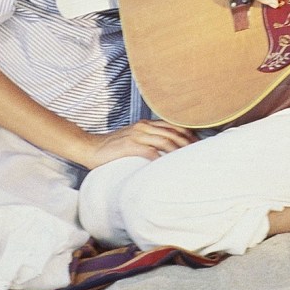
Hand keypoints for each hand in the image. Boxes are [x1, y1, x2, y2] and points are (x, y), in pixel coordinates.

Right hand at [81, 119, 196, 169]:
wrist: (89, 147)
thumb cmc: (112, 147)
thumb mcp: (133, 139)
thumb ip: (148, 141)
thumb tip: (166, 152)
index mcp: (146, 124)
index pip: (173, 125)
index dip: (188, 133)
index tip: (199, 143)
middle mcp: (143, 127)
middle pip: (173, 132)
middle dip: (188, 142)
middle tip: (200, 153)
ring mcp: (136, 135)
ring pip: (165, 140)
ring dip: (179, 150)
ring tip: (190, 160)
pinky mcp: (128, 146)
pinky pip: (149, 151)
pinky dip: (161, 158)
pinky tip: (169, 165)